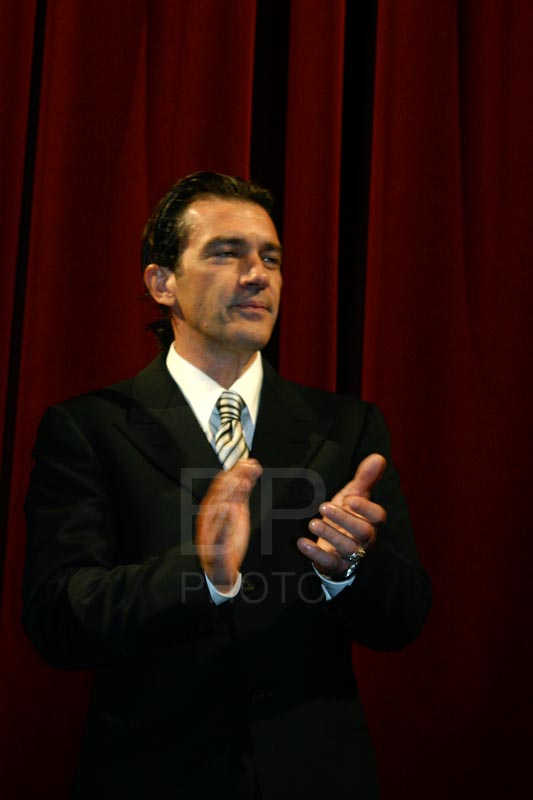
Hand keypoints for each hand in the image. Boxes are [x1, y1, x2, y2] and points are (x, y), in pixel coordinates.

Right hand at [196, 459, 261, 591]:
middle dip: (234, 479)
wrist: (218, 566)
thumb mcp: (237, 509)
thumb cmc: (227, 536)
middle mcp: (211, 515)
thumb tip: (252, 467)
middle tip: (248, 470)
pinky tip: (231, 511)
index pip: (223, 483)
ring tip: (244, 484)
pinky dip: (225, 523)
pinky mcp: (217, 546)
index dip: (236, 471)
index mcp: (214, 505)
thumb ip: (243, 490)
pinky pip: (220, 534)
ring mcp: (212, 530)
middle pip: (221, 493)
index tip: (250, 462)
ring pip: (219, 509)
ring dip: (231, 495)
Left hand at [297, 453, 386, 578]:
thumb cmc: (346, 516)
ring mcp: (350, 554)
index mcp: (370, 520)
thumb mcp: (354, 495)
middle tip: (324, 507)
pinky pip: (328, 562)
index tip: (350, 498)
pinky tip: (302, 542)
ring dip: (329, 534)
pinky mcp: (335, 565)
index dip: (366, 508)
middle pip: (363, 532)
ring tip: (312, 523)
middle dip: (344, 519)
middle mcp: (364, 539)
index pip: (378, 516)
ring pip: (347, 548)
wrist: (335, 545)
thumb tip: (378, 457)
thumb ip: (365, 478)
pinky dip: (315, 553)